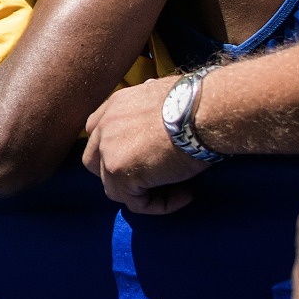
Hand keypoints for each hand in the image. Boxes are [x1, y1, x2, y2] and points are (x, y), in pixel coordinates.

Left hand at [83, 76, 208, 213]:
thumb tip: (156, 104)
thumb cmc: (198, 102)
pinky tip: (185, 196)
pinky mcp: (120, 172)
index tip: (147, 159)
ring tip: (180, 189)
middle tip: (156, 179)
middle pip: (95, 163)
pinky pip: (136, 203)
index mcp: (114, 106)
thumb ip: (149, 107)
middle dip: (120, 176)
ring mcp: (108, 151)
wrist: (204, 110)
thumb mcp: (164, 93)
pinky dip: (160, 205)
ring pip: (114, 187)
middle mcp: (104, 127)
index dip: (115, 151)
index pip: (97, 135)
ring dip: (144, 194)